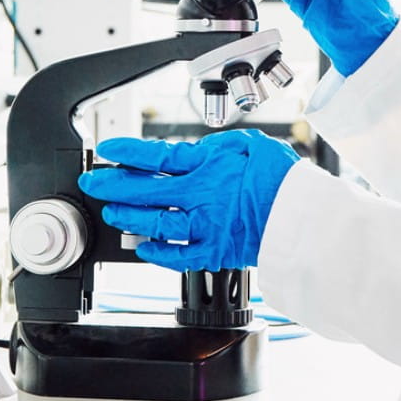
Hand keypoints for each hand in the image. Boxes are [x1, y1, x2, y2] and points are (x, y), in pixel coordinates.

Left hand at [77, 130, 298, 271]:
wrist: (306, 217)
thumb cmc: (284, 179)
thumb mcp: (251, 144)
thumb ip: (218, 147)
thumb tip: (197, 150)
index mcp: (208, 166)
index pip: (156, 157)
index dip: (127, 153)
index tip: (108, 151)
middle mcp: (200, 196)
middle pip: (145, 190)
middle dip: (112, 185)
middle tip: (93, 182)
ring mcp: (205, 227)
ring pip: (155, 223)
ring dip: (129, 217)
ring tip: (113, 212)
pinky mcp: (215, 251)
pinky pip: (178, 256)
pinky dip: (157, 253)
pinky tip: (144, 247)